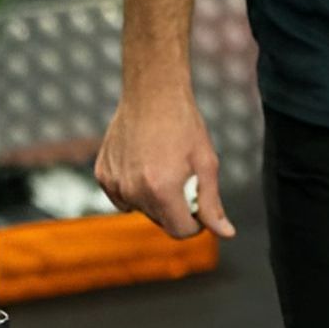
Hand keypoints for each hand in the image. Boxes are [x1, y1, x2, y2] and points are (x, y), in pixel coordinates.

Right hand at [95, 69, 235, 238]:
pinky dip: (134, 188)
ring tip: (163, 167)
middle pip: (161, 222)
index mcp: (162, 190)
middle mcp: (134, 191)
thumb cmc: (184, 126)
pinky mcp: (102, 175)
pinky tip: (143, 164)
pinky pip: (122, 197)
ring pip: (141, 210)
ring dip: (155, 199)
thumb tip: (226, 233)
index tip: (199, 205)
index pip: (181, 231)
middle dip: (176, 209)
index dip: (195, 223)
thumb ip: (212, 203)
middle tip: (183, 178)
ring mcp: (115, 183)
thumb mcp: (206, 164)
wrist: (152, 93)